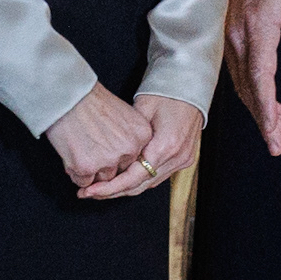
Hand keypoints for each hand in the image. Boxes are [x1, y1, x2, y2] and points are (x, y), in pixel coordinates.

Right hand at [47, 82, 155, 191]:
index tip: (105, 149)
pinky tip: (71, 154)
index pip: (134, 159)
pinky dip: (75, 172)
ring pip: (101, 179)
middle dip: (103, 165)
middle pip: (119, 171)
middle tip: (89, 149)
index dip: (117, 156)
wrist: (67, 95)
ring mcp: (109, 160)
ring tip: (79, 149)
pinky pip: (82, 181)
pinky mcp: (87, 167)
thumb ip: (127, 136)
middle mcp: (129, 149)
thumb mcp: (123, 114)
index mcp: (142, 135)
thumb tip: (119, 159)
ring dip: (89, 171)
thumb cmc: (90, 100)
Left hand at [76, 92, 201, 200]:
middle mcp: (176, 157)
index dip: (111, 187)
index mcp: (166, 146)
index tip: (90, 191)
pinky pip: (158, 176)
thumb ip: (126, 137)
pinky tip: (123, 178)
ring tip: (102, 188)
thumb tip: (105, 157)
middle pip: (140, 186)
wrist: (190, 86)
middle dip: (114, 192)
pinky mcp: (184, 159)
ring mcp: (183, 160)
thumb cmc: (165, 92)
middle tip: (90, 193)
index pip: (134, 177)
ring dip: (126, 188)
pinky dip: (139, 180)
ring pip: (149, 184)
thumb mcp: (140, 110)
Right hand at [224, 0, 280, 156]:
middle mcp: (238, 38)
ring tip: (277, 134)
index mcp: (257, 29)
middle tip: (279, 144)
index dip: (266, 105)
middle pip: (249, 88)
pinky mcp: (229, 37)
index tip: (273, 128)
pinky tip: (267, 104)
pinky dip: (252, 93)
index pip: (260, 76)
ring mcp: (230, 38)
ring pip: (242, 84)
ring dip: (259, 110)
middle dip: (264, 119)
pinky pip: (239, 72)